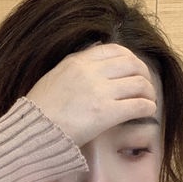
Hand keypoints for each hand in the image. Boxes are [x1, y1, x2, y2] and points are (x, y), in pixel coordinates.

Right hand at [26, 44, 156, 145]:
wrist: (33, 132)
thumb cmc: (40, 111)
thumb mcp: (55, 77)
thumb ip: (75, 69)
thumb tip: (96, 63)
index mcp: (78, 61)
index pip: (115, 50)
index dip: (131, 59)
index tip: (135, 70)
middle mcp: (91, 72)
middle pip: (132, 64)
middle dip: (144, 74)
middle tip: (146, 87)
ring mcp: (100, 92)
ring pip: (139, 84)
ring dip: (149, 92)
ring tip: (149, 100)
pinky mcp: (106, 113)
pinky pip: (138, 105)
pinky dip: (147, 107)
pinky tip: (148, 112)